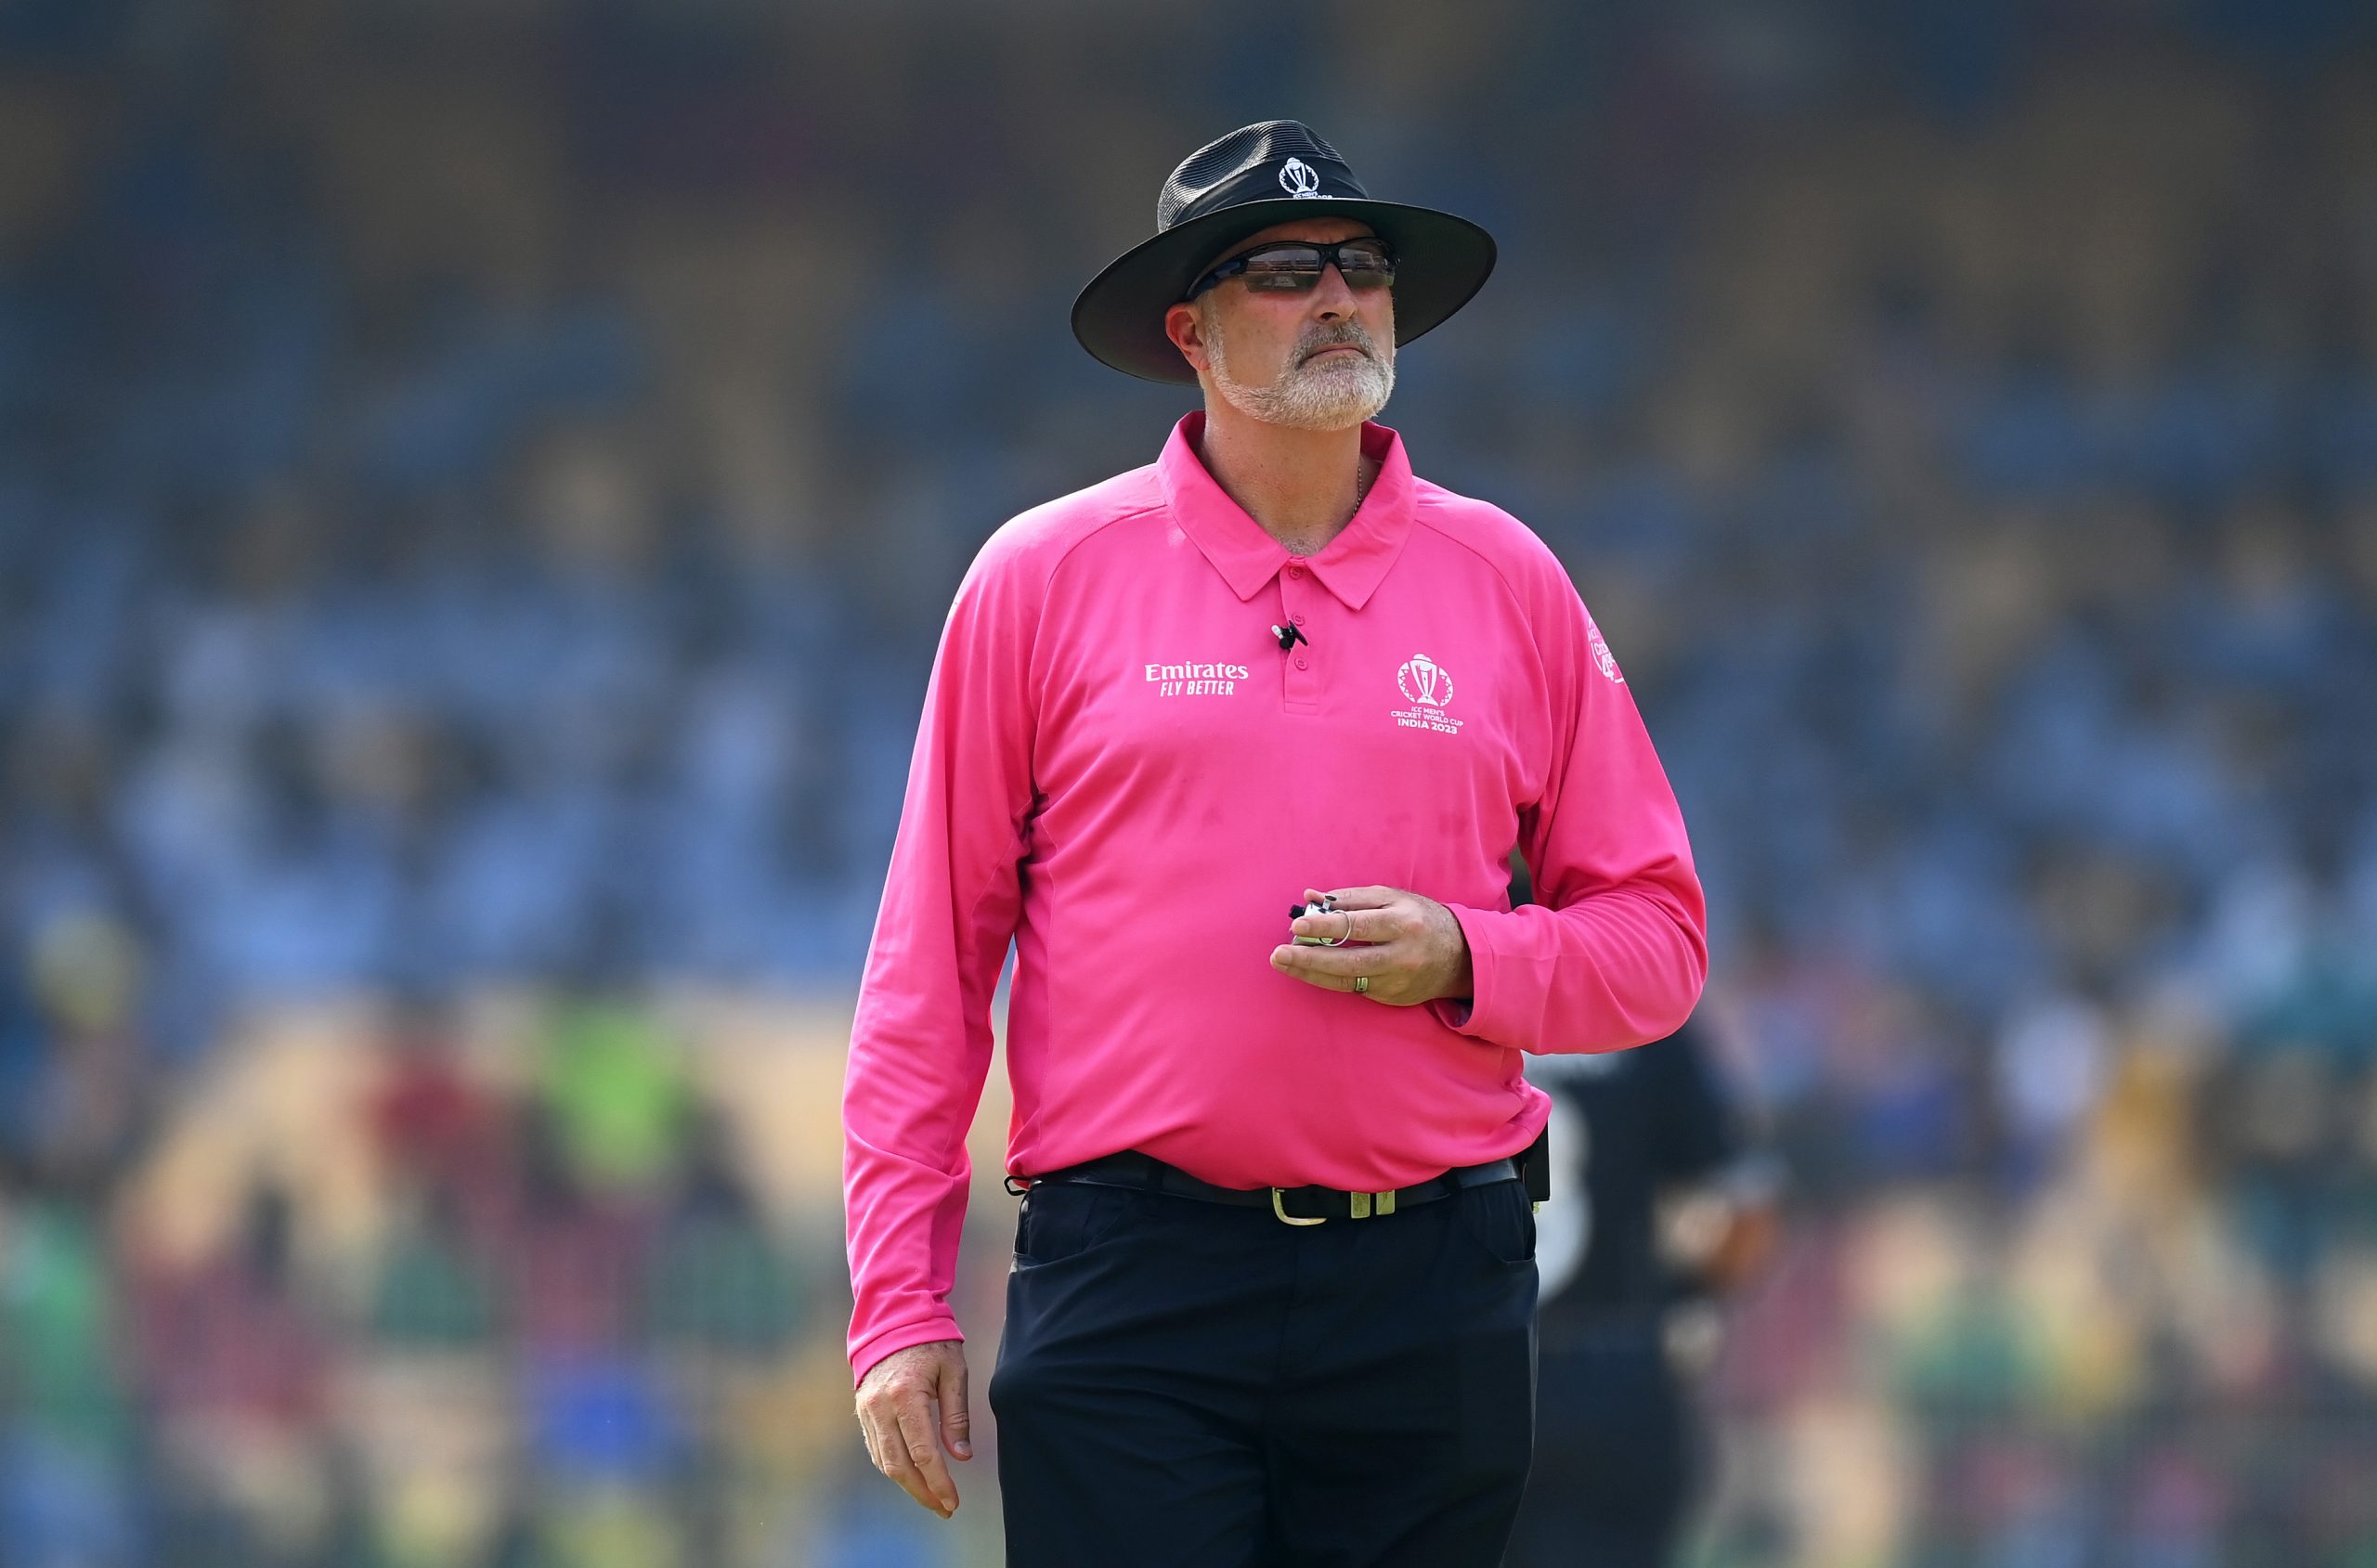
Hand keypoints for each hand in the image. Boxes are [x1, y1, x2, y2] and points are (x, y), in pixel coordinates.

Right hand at [855, 1339, 970, 1517]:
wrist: (893, 1320)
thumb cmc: (931, 1343)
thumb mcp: (954, 1372)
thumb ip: (957, 1416)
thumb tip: (961, 1457)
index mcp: (906, 1395)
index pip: (924, 1453)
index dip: (939, 1482)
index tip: (953, 1502)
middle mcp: (881, 1407)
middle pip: (899, 1465)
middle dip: (923, 1492)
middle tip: (944, 1509)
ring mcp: (867, 1410)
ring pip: (885, 1461)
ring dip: (908, 1485)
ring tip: (931, 1498)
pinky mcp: (862, 1411)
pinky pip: (876, 1449)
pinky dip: (893, 1467)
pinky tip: (912, 1476)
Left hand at [1270, 885, 1474, 1005]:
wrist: (1460, 957)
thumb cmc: (1419, 918)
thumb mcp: (1392, 899)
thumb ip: (1350, 898)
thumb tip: (1310, 897)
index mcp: (1403, 922)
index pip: (1357, 925)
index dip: (1325, 926)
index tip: (1297, 925)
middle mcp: (1401, 955)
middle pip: (1349, 959)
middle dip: (1310, 957)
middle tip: (1279, 953)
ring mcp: (1397, 981)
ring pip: (1347, 980)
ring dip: (1311, 972)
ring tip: (1283, 963)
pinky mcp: (1392, 998)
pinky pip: (1354, 988)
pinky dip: (1328, 979)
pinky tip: (1306, 970)